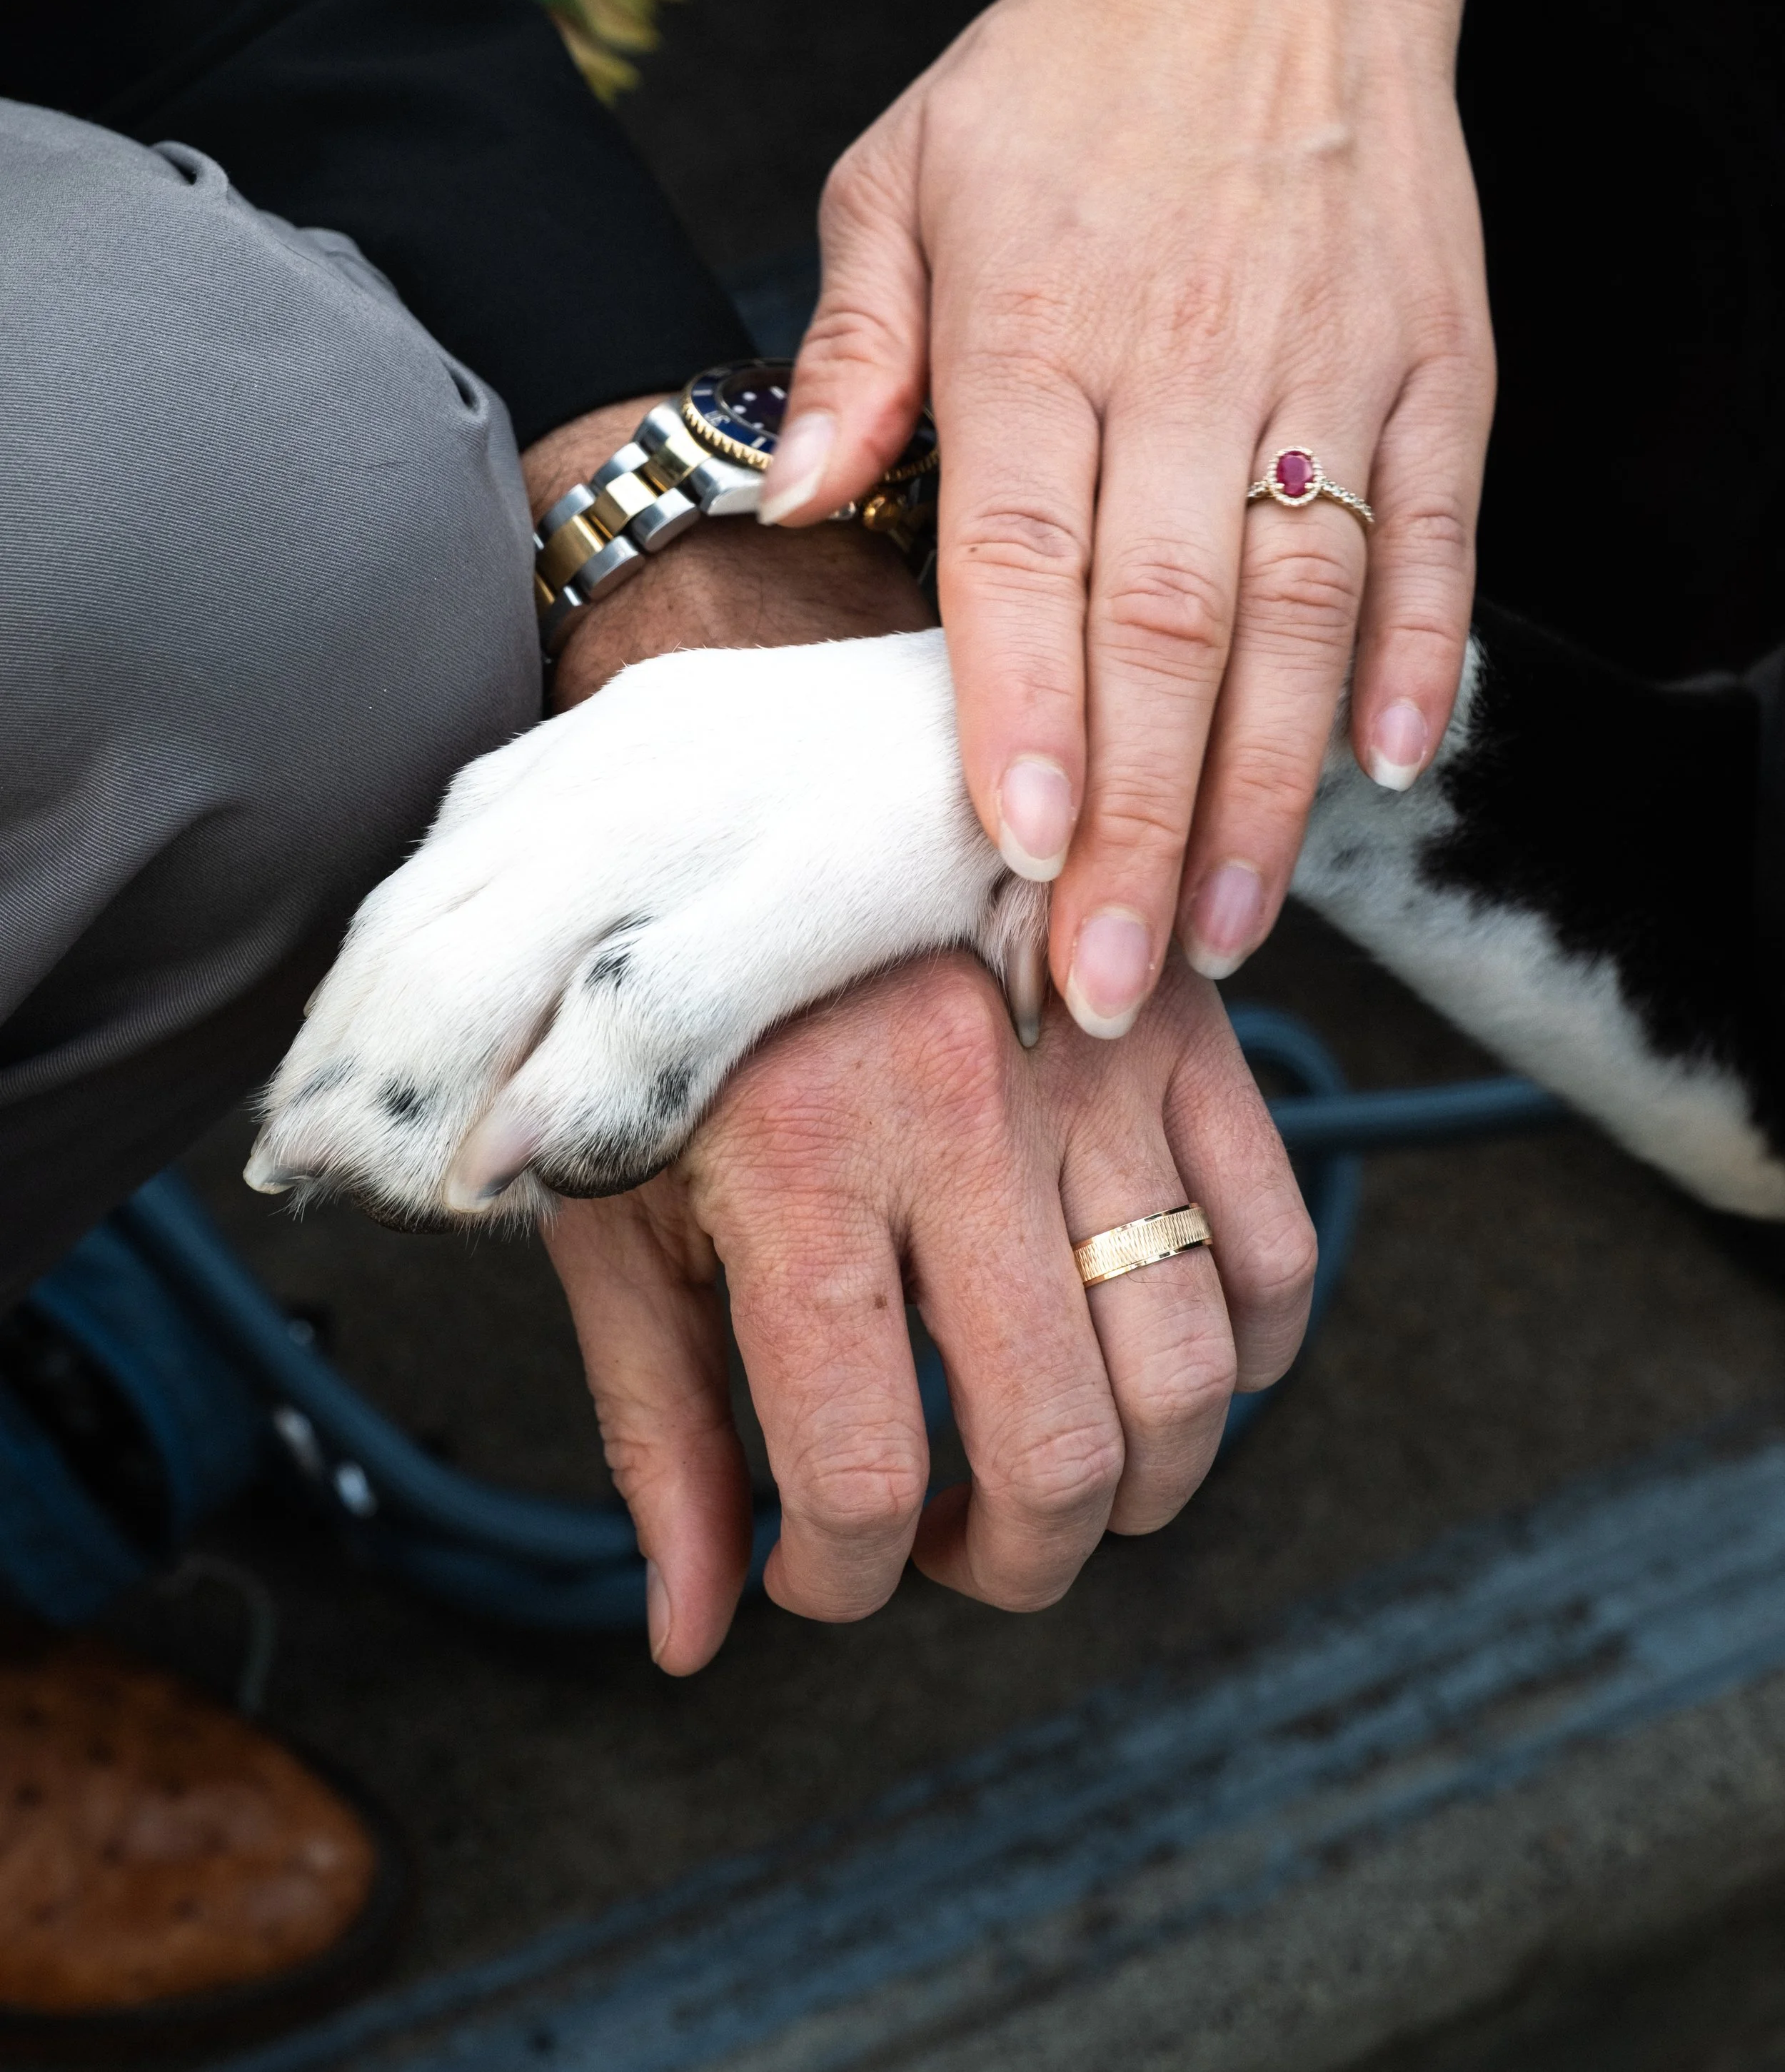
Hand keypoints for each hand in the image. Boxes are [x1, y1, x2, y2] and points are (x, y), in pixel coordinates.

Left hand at [545, 946, 1314, 1672]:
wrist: (767, 793)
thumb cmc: (676, 1025)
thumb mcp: (619, 1211)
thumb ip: (660, 1431)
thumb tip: (695, 1636)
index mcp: (797, 1168)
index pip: (863, 1477)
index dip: (839, 1580)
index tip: (814, 1567)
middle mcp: (960, 1119)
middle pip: (1062, 1453)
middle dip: (1012, 1560)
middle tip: (952, 1542)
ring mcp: (1092, 1069)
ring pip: (1194, 1375)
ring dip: (1138, 1487)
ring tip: (1046, 1468)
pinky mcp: (1181, 1033)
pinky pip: (1278, 1251)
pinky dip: (1246, 1355)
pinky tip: (1151, 1361)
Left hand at [752, 0, 1701, 1032]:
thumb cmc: (1062, 71)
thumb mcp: (904, 169)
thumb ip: (848, 347)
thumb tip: (787, 496)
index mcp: (1037, 333)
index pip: (1021, 562)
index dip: (1024, 721)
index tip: (1021, 864)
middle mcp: (1182, 365)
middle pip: (1163, 630)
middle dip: (1140, 823)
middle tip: (1114, 980)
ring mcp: (1326, 368)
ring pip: (1301, 615)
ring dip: (1270, 787)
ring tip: (1235, 929)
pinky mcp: (1436, 361)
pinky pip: (1434, 532)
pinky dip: (1421, 654)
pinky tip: (1393, 766)